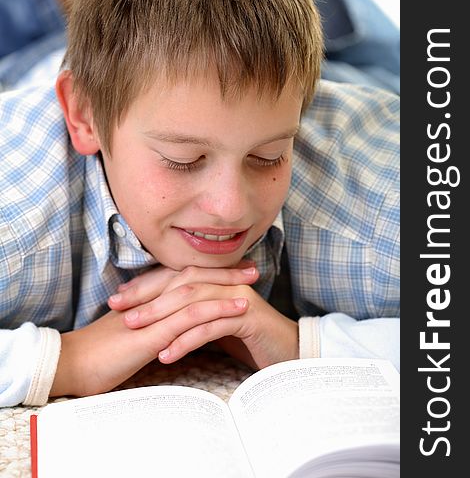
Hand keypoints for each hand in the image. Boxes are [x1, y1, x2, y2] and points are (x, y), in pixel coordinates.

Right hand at [50, 267, 249, 397]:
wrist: (71, 362)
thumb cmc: (98, 352)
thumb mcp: (129, 333)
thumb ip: (149, 325)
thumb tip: (169, 328)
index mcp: (147, 298)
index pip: (183, 278)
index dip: (209, 272)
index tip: (235, 270)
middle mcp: (153, 298)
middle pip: (194, 276)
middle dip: (226, 271)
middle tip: (253, 267)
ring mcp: (154, 313)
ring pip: (197, 291)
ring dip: (228, 285)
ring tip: (254, 282)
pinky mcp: (154, 331)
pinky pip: (191, 316)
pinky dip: (218, 309)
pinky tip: (239, 308)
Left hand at [108, 264, 298, 369]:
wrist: (289, 351)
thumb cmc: (249, 338)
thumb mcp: (216, 323)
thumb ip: (193, 315)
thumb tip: (160, 319)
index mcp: (216, 281)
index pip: (176, 276)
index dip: (146, 285)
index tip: (119, 297)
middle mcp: (226, 283)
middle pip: (180, 283)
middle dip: (147, 295)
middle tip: (119, 309)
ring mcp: (237, 298)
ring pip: (193, 302)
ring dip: (161, 316)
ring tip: (135, 329)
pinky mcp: (247, 318)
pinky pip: (211, 327)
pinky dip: (186, 340)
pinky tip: (167, 354)